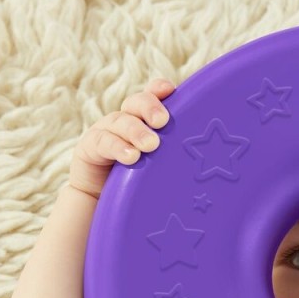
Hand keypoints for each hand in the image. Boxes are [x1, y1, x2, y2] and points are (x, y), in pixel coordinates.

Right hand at [68, 78, 175, 199]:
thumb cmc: (140, 188)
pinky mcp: (89, 148)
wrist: (101, 208)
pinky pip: (103, 142)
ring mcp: (106, 133)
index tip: (170, 89)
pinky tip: (131, 157)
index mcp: (144, 124)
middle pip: (136, 103)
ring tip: (151, 145)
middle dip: (149, 107)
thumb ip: (176, 160)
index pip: (152, 98)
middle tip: (162, 121)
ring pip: (120, 121)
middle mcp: (125, 123)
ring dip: (136, 131)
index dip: (159, 90)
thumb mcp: (161, 171)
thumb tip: (210, 166)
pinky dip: (118, 147)